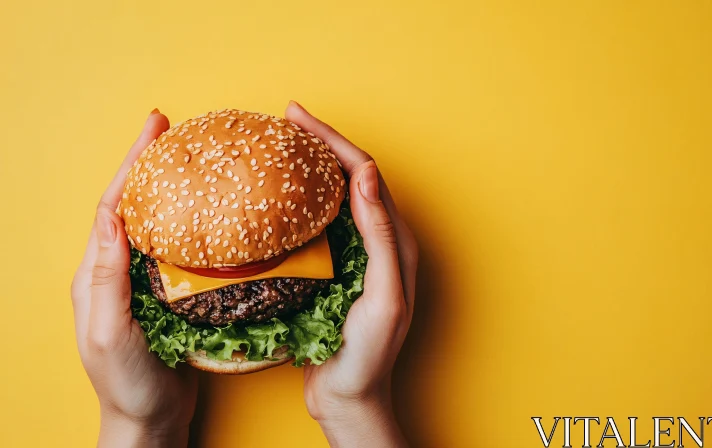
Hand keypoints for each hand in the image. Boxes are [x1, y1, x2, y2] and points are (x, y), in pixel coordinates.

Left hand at [71, 110, 197, 447]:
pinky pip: (181, 252)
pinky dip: (195, 227)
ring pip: (159, 226)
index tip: (153, 129)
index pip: (114, 207)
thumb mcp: (111, 331)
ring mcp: (145, 284)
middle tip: (174, 132)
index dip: (131, 166)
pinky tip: (213, 219)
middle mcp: (119, 273)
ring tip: (195, 163)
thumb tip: (112, 217)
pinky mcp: (171, 297)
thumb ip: (107, 277)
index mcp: (98, 275)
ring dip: (173, 192)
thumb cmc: (126, 383)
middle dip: (150, 167)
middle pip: (135, 207)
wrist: (149, 421)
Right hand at [286, 102, 418, 447]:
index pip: (364, 175)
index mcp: (395, 241)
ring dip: (310, 166)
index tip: (299, 117)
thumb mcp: (382, 294)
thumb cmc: (370, 354)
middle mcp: (379, 240)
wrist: (352, 396)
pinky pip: (318, 222)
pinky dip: (300, 200)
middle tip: (285, 119)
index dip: (333, 141)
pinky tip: (279, 196)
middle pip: (349, 177)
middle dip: (320, 143)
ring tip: (281, 144)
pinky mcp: (336, 268)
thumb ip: (380, 235)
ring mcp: (356, 253)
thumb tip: (367, 175)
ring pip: (333, 196)